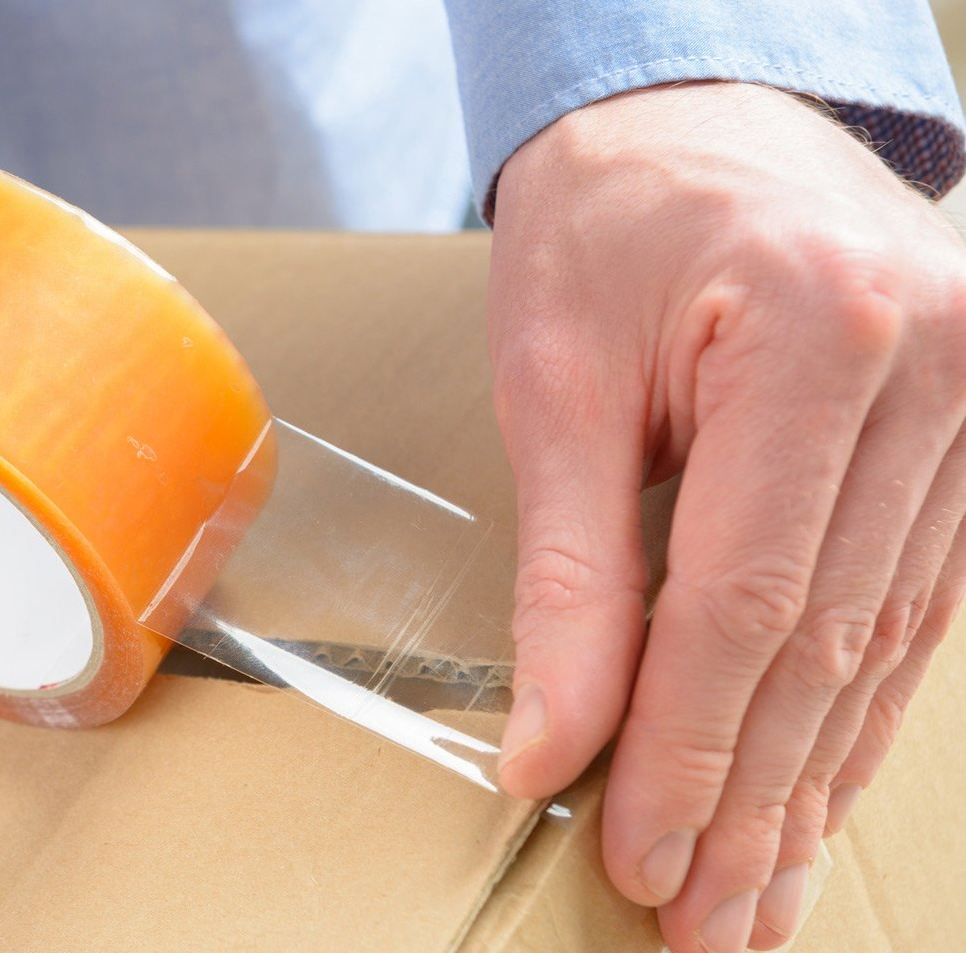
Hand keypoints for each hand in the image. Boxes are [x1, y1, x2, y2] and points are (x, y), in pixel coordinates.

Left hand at [489, 81, 965, 951]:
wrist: (692, 124)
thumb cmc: (605, 228)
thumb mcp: (555, 385)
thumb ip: (569, 575)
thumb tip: (552, 748)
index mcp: (819, 333)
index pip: (749, 601)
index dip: (689, 749)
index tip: (637, 854)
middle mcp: (936, 370)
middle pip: (829, 641)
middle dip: (754, 800)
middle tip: (704, 926)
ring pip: (887, 645)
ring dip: (811, 782)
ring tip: (754, 898)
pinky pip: (916, 606)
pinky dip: (853, 712)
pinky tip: (815, 793)